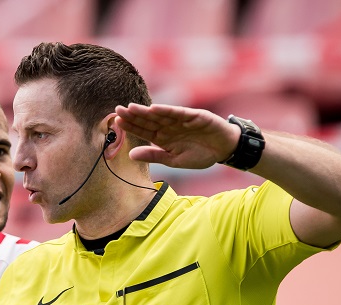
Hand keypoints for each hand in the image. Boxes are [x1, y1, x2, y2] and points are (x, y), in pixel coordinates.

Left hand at [114, 103, 238, 168]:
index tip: (116, 123)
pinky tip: (154, 109)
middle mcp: (170, 127)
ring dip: (146, 111)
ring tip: (131, 108)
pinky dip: (167, 111)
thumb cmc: (200, 155)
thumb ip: (154, 156)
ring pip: (160, 115)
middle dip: (133, 116)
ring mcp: (181, 120)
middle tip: (117, 111)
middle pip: (148, 120)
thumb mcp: (174, 160)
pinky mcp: (194, 116)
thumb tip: (130, 155)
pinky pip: (178, 113)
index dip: (131, 127)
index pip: (144, 131)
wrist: (224, 150)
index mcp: (163, 138)